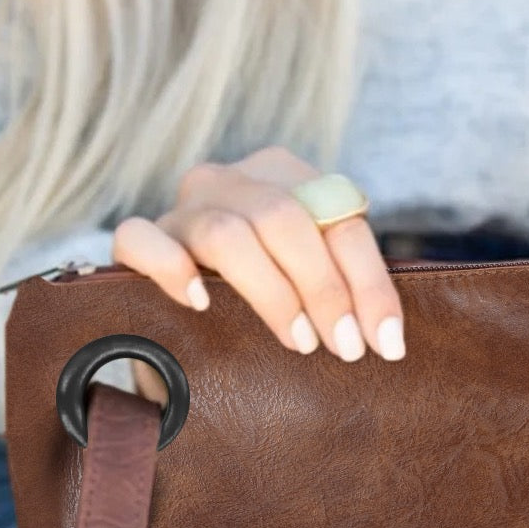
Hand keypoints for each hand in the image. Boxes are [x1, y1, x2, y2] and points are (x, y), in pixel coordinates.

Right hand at [112, 146, 404, 402]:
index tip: (387, 343)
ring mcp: (184, 206)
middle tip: (345, 349)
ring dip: (272, 292)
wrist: (173, 320)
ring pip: (229, 234)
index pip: (341, 219)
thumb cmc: (259, 302)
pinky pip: (143, 240)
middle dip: (325, 290)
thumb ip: (340, 287)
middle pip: (287, 220)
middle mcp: (235, 180)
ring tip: (298, 341)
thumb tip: (389, 341)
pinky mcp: (139, 238)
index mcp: (287, 178)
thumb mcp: (306, 282)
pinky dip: (172, 269)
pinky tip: (200, 304)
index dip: (371, 284)